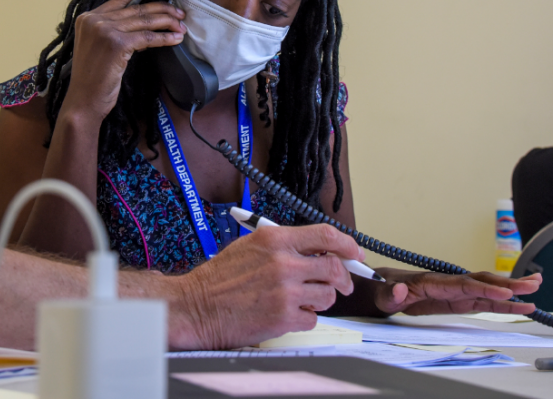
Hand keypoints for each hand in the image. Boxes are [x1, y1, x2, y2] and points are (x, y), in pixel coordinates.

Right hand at [65, 0, 185, 118]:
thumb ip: (114, 30)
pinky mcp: (117, 44)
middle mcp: (94, 20)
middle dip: (161, 9)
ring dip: (167, 23)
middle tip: (179, 13)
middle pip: (136, 9)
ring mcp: (104, 30)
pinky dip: (164, 38)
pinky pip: (147, 38)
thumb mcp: (99, 47)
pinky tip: (176, 39)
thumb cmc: (92, 78)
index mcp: (87, 17)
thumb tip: (145, 23)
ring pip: (144, 21)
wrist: (83, 100)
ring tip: (182, 26)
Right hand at [168, 224, 363, 349]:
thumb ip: (285, 246)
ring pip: (327, 296)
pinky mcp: (284, 317)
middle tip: (341, 284)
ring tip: (299, 299)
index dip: (347, 245)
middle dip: (343, 278)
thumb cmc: (220, 278)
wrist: (197, 306)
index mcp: (275, 239)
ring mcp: (285, 291)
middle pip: (334, 268)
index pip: (326, 234)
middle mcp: (283, 262)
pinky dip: (304, 318)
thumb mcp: (251, 246)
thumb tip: (319, 250)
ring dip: (319, 299)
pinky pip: (313, 319)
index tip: (355, 254)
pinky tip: (286, 313)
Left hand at [373, 270, 541, 315]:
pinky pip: (483, 301)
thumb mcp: (383, 295)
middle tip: (533, 284)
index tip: (504, 293)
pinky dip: (503, 304)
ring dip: (511, 290)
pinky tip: (521, 306)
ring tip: (536, 287)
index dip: (484, 288)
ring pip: (487, 289)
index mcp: (433, 282)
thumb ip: (392, 294)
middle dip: (507, 284)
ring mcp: (456, 291)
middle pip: (482, 282)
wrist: (383, 288)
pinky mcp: (458, 300)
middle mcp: (449, 283)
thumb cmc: (384, 290)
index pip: (463, 285)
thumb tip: (402, 289)